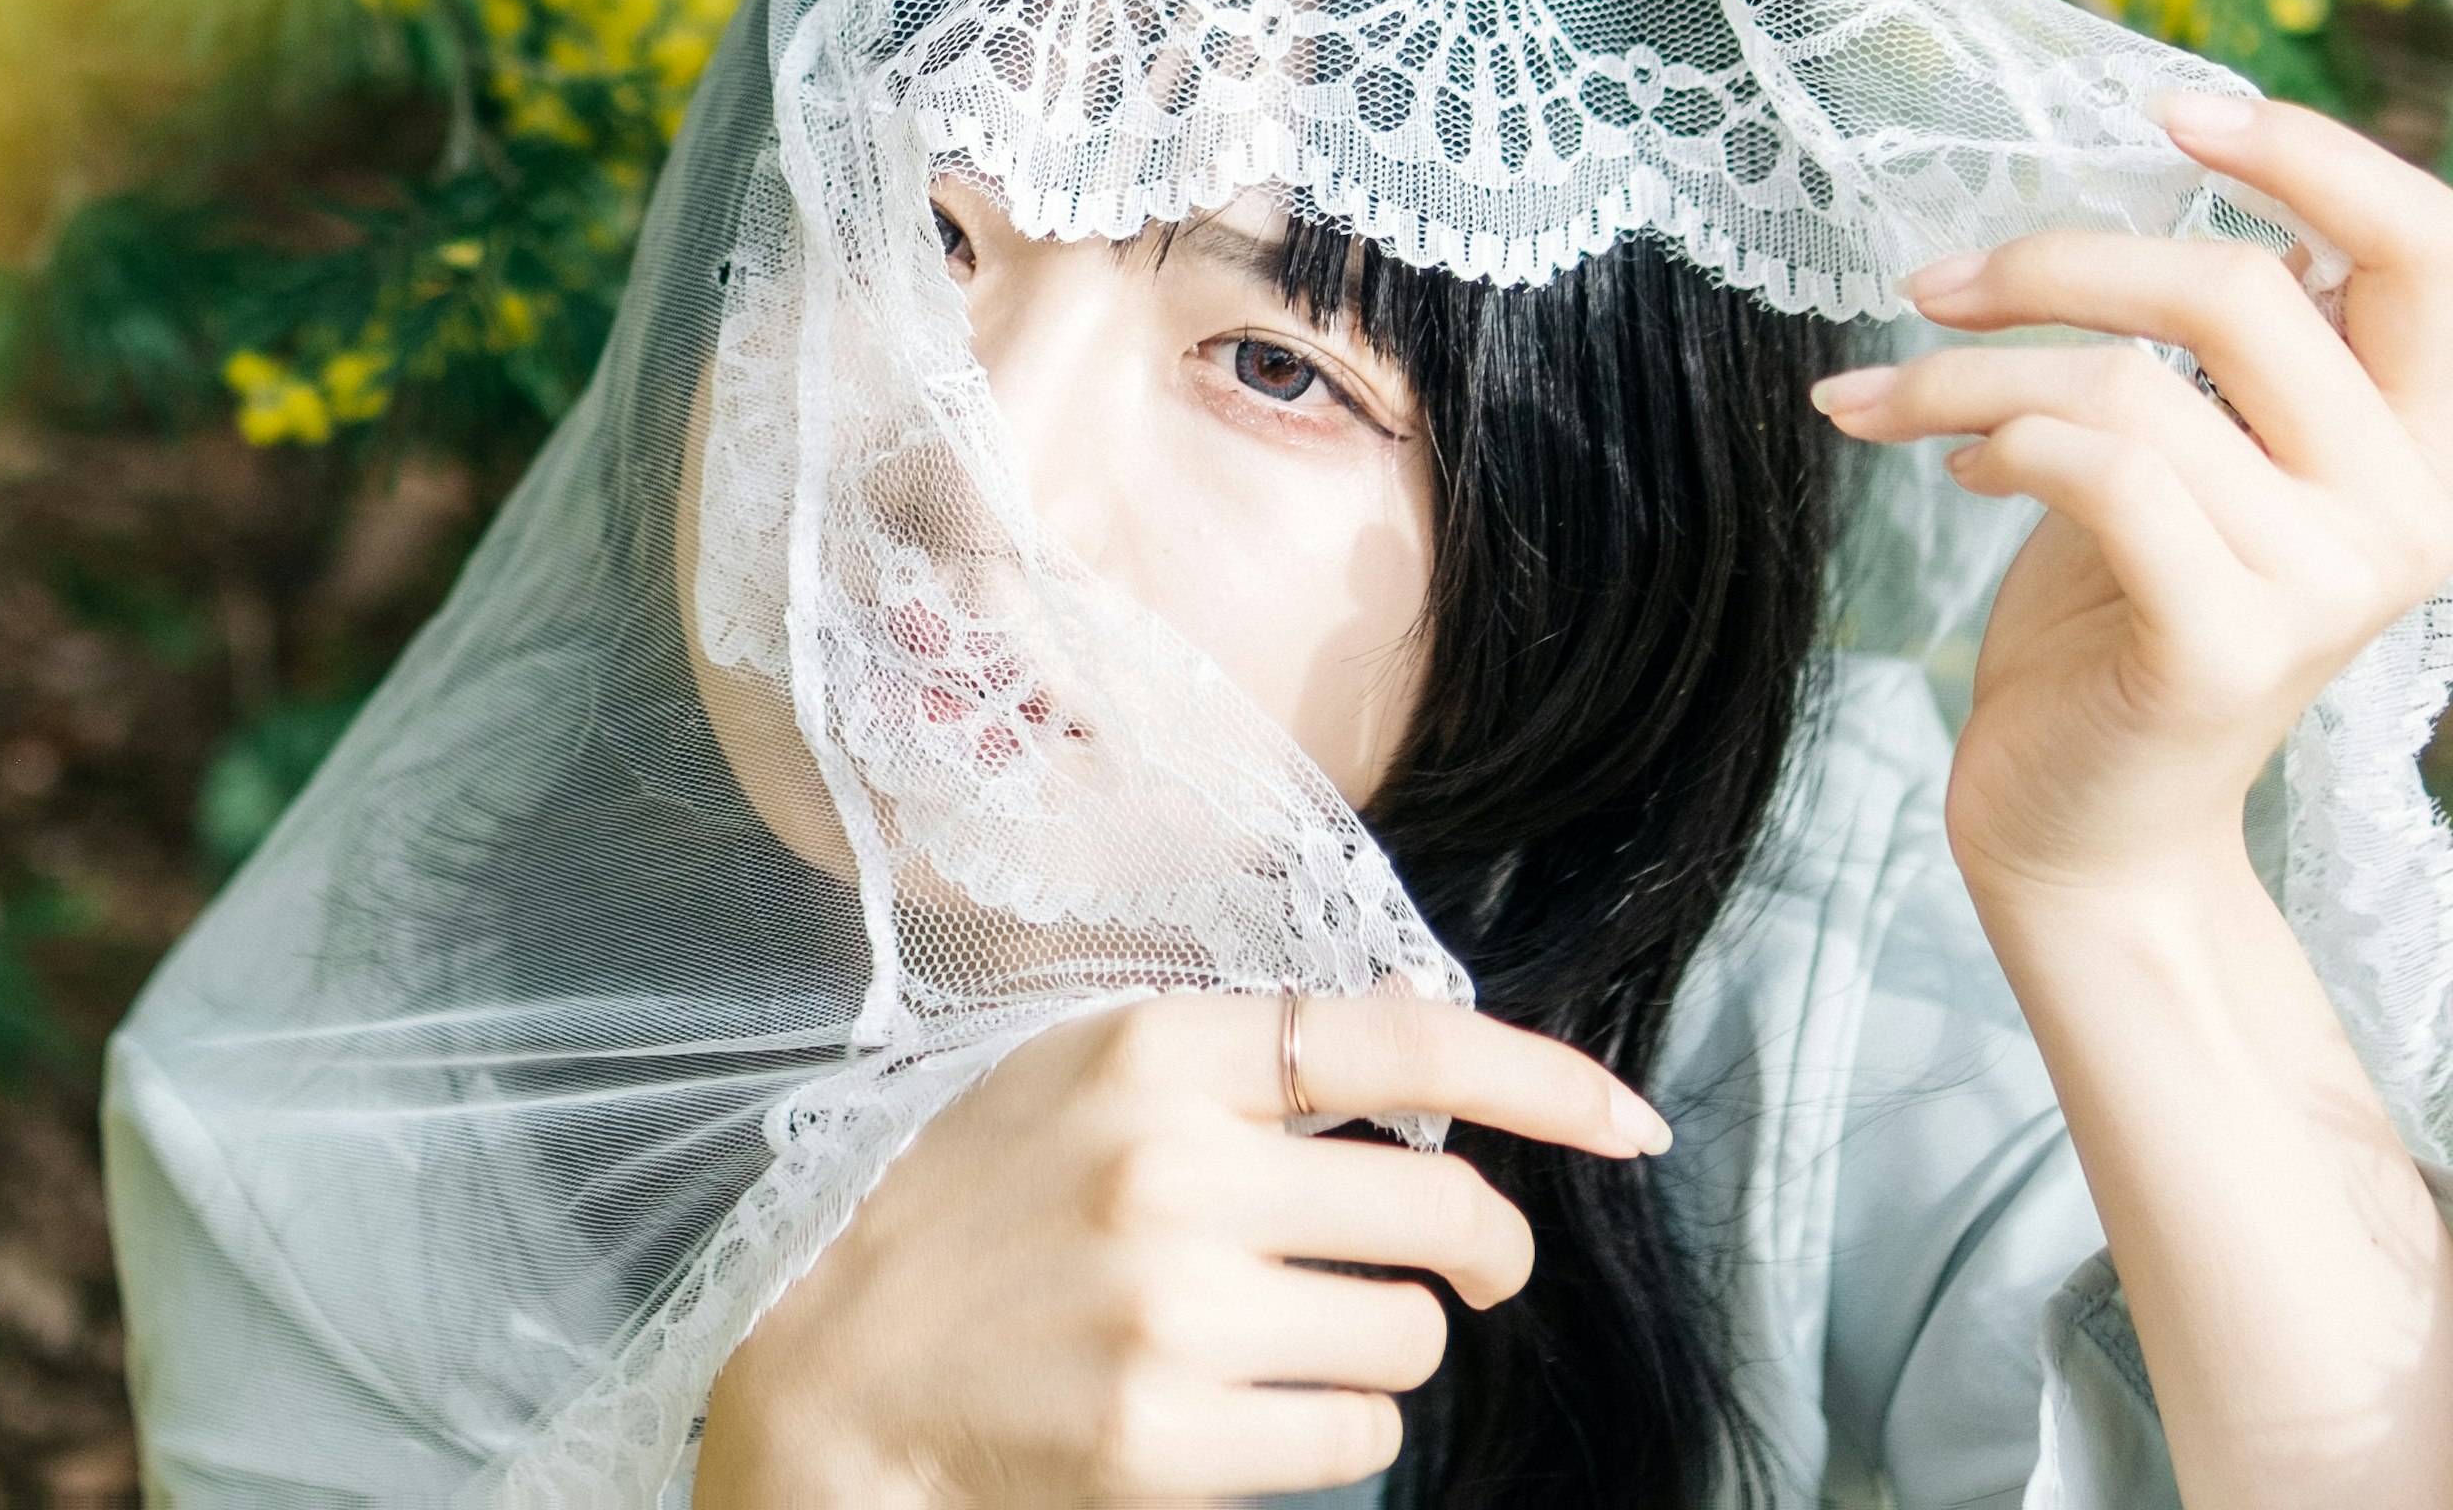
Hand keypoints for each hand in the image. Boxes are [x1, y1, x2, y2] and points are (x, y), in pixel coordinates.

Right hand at [690, 990, 1668, 1507]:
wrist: (836, 1377)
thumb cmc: (967, 1215)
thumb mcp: (1076, 1077)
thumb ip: (1231, 1056)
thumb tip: (1418, 1025)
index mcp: (1146, 1051)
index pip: (1393, 1037)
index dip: (1538, 1077)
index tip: (1628, 1124)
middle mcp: (1169, 1169)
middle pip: (1438, 1205)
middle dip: (1478, 1247)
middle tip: (1461, 1265)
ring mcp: (1172, 1311)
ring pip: (1411, 1332)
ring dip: (1385, 1341)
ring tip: (1287, 1336)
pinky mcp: (1169, 1437)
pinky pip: (1356, 1435)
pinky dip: (1331, 1426)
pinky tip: (1242, 1404)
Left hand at [1813, 92, 2452, 903]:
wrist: (2083, 823)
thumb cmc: (2116, 619)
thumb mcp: (2187, 455)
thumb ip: (2212, 347)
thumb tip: (2163, 189)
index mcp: (2420, 437)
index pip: (2418, 243)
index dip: (2304, 152)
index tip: (2167, 107)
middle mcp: (2410, 505)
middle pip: (2235, 288)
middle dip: (2055, 260)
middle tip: (1928, 283)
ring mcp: (2329, 581)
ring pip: (2124, 383)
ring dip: (1966, 369)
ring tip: (1883, 396)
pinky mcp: (2226, 645)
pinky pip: (2100, 472)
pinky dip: (1996, 442)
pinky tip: (1955, 471)